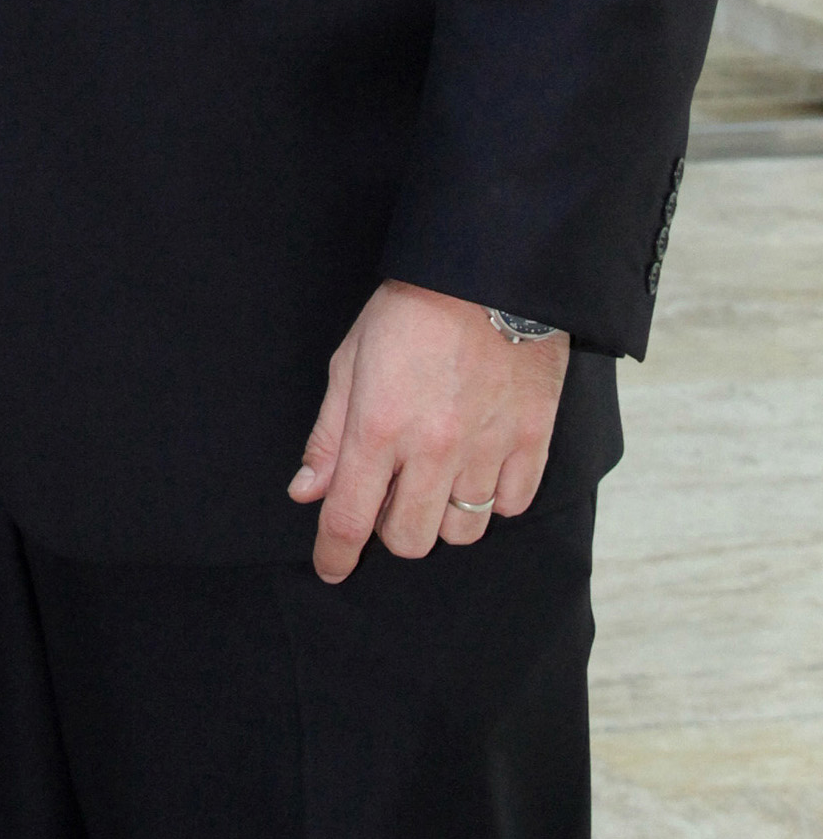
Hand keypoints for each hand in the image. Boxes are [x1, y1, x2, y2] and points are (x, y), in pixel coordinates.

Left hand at [289, 279, 570, 582]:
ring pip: (462, 531)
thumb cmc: (410, 309)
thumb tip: (307, 491)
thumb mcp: (350, 360)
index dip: (334, 554)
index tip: (331, 567)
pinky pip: (511, 506)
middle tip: (392, 494)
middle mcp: (432, 449)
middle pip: (409, 539)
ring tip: (438, 478)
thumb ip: (329, 433)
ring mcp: (486, 448)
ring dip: (443, 516)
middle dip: (391, 528)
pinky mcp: (531, 441)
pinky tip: (480, 467)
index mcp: (378, 427)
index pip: (349, 518)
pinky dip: (494, 498)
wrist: (490, 271)